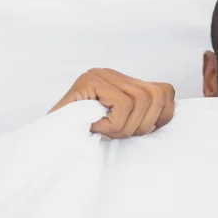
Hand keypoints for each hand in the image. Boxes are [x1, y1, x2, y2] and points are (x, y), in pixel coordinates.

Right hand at [49, 68, 174, 138]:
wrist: (47, 144)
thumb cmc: (85, 138)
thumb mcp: (122, 126)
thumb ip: (142, 114)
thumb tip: (170, 113)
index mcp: (125, 82)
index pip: (165, 91)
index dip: (163, 116)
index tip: (143, 132)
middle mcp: (113, 74)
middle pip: (157, 96)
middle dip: (143, 125)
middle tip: (119, 134)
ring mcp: (100, 75)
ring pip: (141, 100)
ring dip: (125, 126)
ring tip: (106, 131)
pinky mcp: (88, 81)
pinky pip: (122, 104)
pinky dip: (113, 123)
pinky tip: (96, 128)